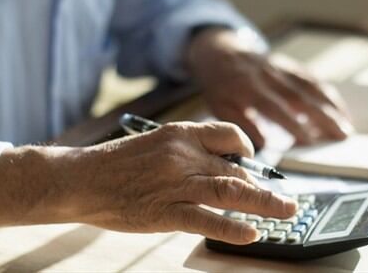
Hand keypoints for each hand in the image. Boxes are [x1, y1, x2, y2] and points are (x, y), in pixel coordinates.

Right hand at [67, 121, 296, 243]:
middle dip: (263, 186)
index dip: (249, 150)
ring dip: (266, 203)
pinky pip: (206, 221)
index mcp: (180, 134)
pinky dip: (233, 228)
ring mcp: (176, 184)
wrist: (80, 179)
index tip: (255, 163)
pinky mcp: (165, 213)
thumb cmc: (116, 164)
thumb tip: (222, 165)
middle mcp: (183, 156)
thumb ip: (188, 151)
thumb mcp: (156, 143)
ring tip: (287, 212)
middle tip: (285, 200)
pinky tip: (251, 234)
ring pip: (232, 191)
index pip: (230, 135)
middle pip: (237, 169)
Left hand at [186, 28, 352, 148]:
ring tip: (347, 127)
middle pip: (300, 96)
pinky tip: (340, 110)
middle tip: (342, 136)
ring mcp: (282, 69)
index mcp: (248, 88)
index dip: (292, 124)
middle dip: (323, 116)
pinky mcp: (290, 66)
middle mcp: (268, 76)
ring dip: (331, 106)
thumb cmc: (221, 85)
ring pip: (310, 87)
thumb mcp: (221, 106)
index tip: (309, 142)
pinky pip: (312, 80)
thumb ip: (242, 124)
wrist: (221, 51)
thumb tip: (263, 146)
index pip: (274, 107)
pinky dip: (328, 95)